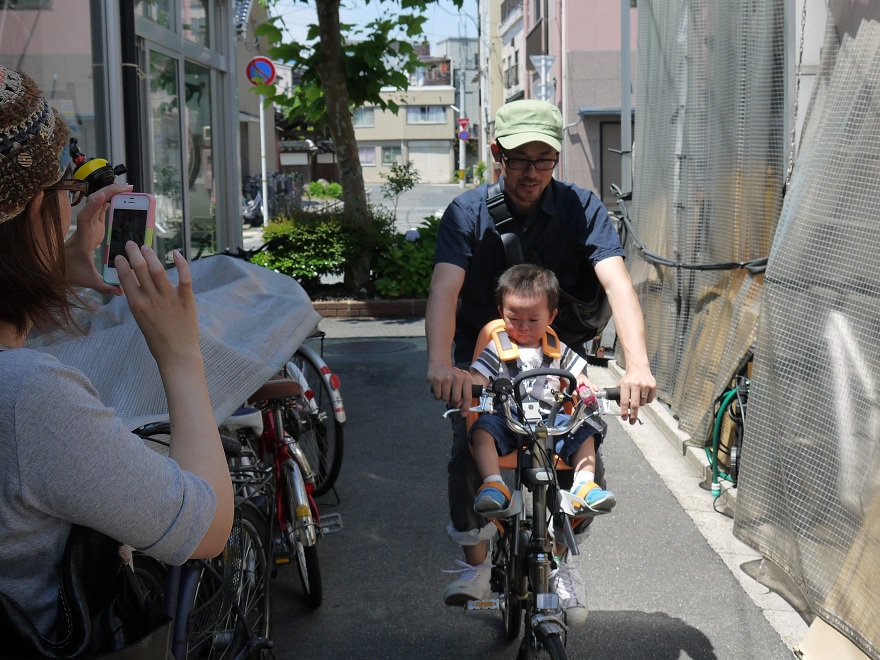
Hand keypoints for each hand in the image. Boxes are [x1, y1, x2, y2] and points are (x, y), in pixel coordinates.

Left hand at [64, 184, 132, 295]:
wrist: (57, 267)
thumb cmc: (71, 272)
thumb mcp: (88, 280)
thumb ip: (104, 286)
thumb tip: (121, 291)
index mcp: (84, 238)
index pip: (86, 218)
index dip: (95, 206)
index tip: (104, 195)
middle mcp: (86, 227)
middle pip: (95, 203)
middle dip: (110, 192)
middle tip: (129, 187)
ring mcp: (89, 225)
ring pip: (98, 202)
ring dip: (112, 193)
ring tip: (130, 189)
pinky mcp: (93, 226)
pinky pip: (102, 208)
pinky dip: (111, 200)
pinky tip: (123, 197)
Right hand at [116, 243, 199, 369]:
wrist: (177, 354)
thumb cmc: (158, 340)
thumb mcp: (141, 320)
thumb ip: (140, 302)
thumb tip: (136, 286)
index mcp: (137, 305)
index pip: (125, 278)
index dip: (122, 264)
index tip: (121, 256)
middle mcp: (151, 299)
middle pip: (140, 269)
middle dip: (133, 253)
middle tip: (131, 243)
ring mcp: (169, 298)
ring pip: (158, 270)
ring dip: (151, 255)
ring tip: (146, 247)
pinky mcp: (186, 299)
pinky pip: (184, 277)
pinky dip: (181, 263)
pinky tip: (176, 253)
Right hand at [427, 365, 473, 413]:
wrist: (439, 366)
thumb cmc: (452, 377)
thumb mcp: (463, 381)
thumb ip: (468, 393)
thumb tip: (466, 409)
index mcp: (466, 379)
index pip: (467, 397)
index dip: (466, 407)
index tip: (464, 414)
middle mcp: (457, 378)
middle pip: (456, 400)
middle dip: (453, 402)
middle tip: (451, 397)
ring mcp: (446, 378)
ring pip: (446, 399)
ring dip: (445, 398)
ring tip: (445, 390)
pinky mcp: (436, 380)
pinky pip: (437, 397)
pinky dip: (438, 396)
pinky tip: (439, 389)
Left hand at [617, 365, 656, 424]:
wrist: (639, 369)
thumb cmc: (629, 379)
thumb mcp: (620, 385)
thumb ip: (619, 396)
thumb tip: (622, 409)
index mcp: (626, 384)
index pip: (624, 401)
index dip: (624, 411)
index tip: (624, 418)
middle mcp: (635, 384)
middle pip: (634, 404)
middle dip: (633, 415)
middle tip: (632, 421)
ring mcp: (645, 385)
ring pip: (642, 403)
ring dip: (639, 404)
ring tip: (637, 397)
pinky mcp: (653, 386)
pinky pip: (650, 400)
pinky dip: (646, 400)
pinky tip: (644, 394)